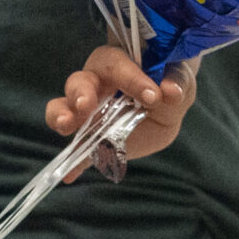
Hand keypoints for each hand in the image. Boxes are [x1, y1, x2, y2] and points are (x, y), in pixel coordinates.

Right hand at [44, 45, 200, 179]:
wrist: (165, 107)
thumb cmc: (165, 82)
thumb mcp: (177, 80)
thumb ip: (175, 83)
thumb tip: (170, 91)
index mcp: (116, 64)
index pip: (116, 65)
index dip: (131, 78)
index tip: (151, 95)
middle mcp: (94, 84)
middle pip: (78, 82)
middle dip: (79, 93)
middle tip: (85, 105)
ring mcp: (87, 112)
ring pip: (63, 108)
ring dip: (60, 116)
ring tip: (64, 125)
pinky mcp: (91, 138)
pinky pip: (77, 150)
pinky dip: (73, 162)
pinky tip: (70, 175)